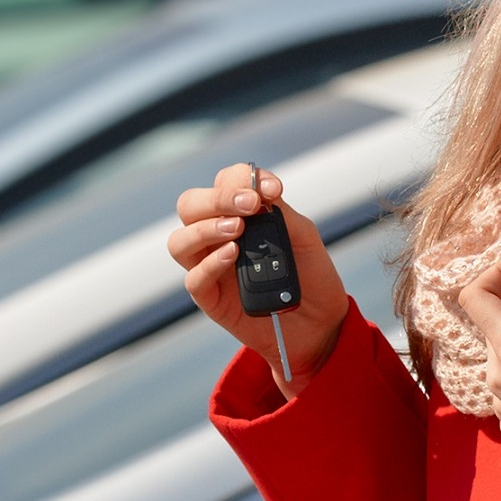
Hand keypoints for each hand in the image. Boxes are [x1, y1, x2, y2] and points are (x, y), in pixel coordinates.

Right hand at [169, 163, 348, 397]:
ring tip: (237, 228)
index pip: (223, 182)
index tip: (272, 189)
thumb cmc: (310, 274)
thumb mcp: (304, 237)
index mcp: (238, 213)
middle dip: (217, 198)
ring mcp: (210, 267)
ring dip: (206, 228)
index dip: (242, 178)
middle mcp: (217, 236)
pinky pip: (194, 279)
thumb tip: (260, 191)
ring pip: (179, 241)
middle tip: (249, 205)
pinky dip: (210, 263)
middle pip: (190, 205)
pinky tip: (233, 255)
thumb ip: (281, 212)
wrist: (320, 322)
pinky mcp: (211, 299)